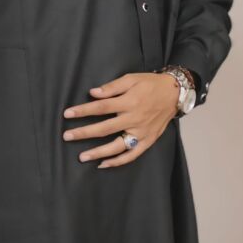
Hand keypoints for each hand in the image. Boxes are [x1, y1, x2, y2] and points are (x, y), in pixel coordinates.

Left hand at [62, 72, 179, 168]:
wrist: (175, 93)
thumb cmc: (151, 84)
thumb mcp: (132, 78)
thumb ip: (112, 87)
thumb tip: (93, 93)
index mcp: (129, 102)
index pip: (101, 108)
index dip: (83, 111)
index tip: (67, 114)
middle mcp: (134, 119)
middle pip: (105, 128)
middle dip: (84, 133)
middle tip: (67, 136)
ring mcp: (141, 132)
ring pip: (117, 146)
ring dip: (98, 152)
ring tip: (82, 157)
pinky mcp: (148, 140)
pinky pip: (132, 154)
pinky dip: (118, 161)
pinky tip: (103, 164)